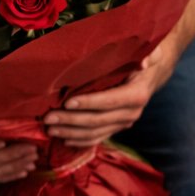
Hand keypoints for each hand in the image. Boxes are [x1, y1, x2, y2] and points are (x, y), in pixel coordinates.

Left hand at [43, 33, 178, 147]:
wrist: (145, 77)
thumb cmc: (136, 61)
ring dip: (70, 132)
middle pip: (98, 120)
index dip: (88, 103)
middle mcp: (131, 113)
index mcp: (136, 94)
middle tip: (48, 118)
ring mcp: (123, 123)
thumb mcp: (142, 55)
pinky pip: (97, 138)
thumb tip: (145, 62)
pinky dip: (80, 140)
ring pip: (95, 132)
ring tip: (50, 129)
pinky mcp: (115, 128)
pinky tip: (63, 139)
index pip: (110, 100)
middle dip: (71, 120)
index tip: (67, 103)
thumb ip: (144, 57)